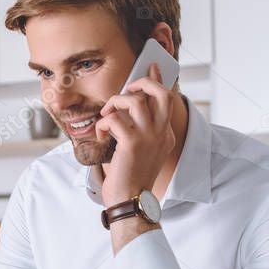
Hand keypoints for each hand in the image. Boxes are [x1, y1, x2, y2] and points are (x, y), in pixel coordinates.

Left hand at [95, 62, 175, 207]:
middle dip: (142, 82)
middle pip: (160, 92)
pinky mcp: (132, 143)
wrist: (130, 201)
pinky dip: (104, 123)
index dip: (157, 80)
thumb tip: (128, 108)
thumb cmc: (130, 178)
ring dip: (115, 103)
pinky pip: (115, 119)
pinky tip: (102, 134)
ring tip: (107, 116)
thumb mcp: (140, 151)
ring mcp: (149, 137)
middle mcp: (161, 133)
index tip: (151, 67)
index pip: (166, 99)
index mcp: (165, 135)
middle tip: (127, 89)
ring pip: (135, 101)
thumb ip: (138, 129)